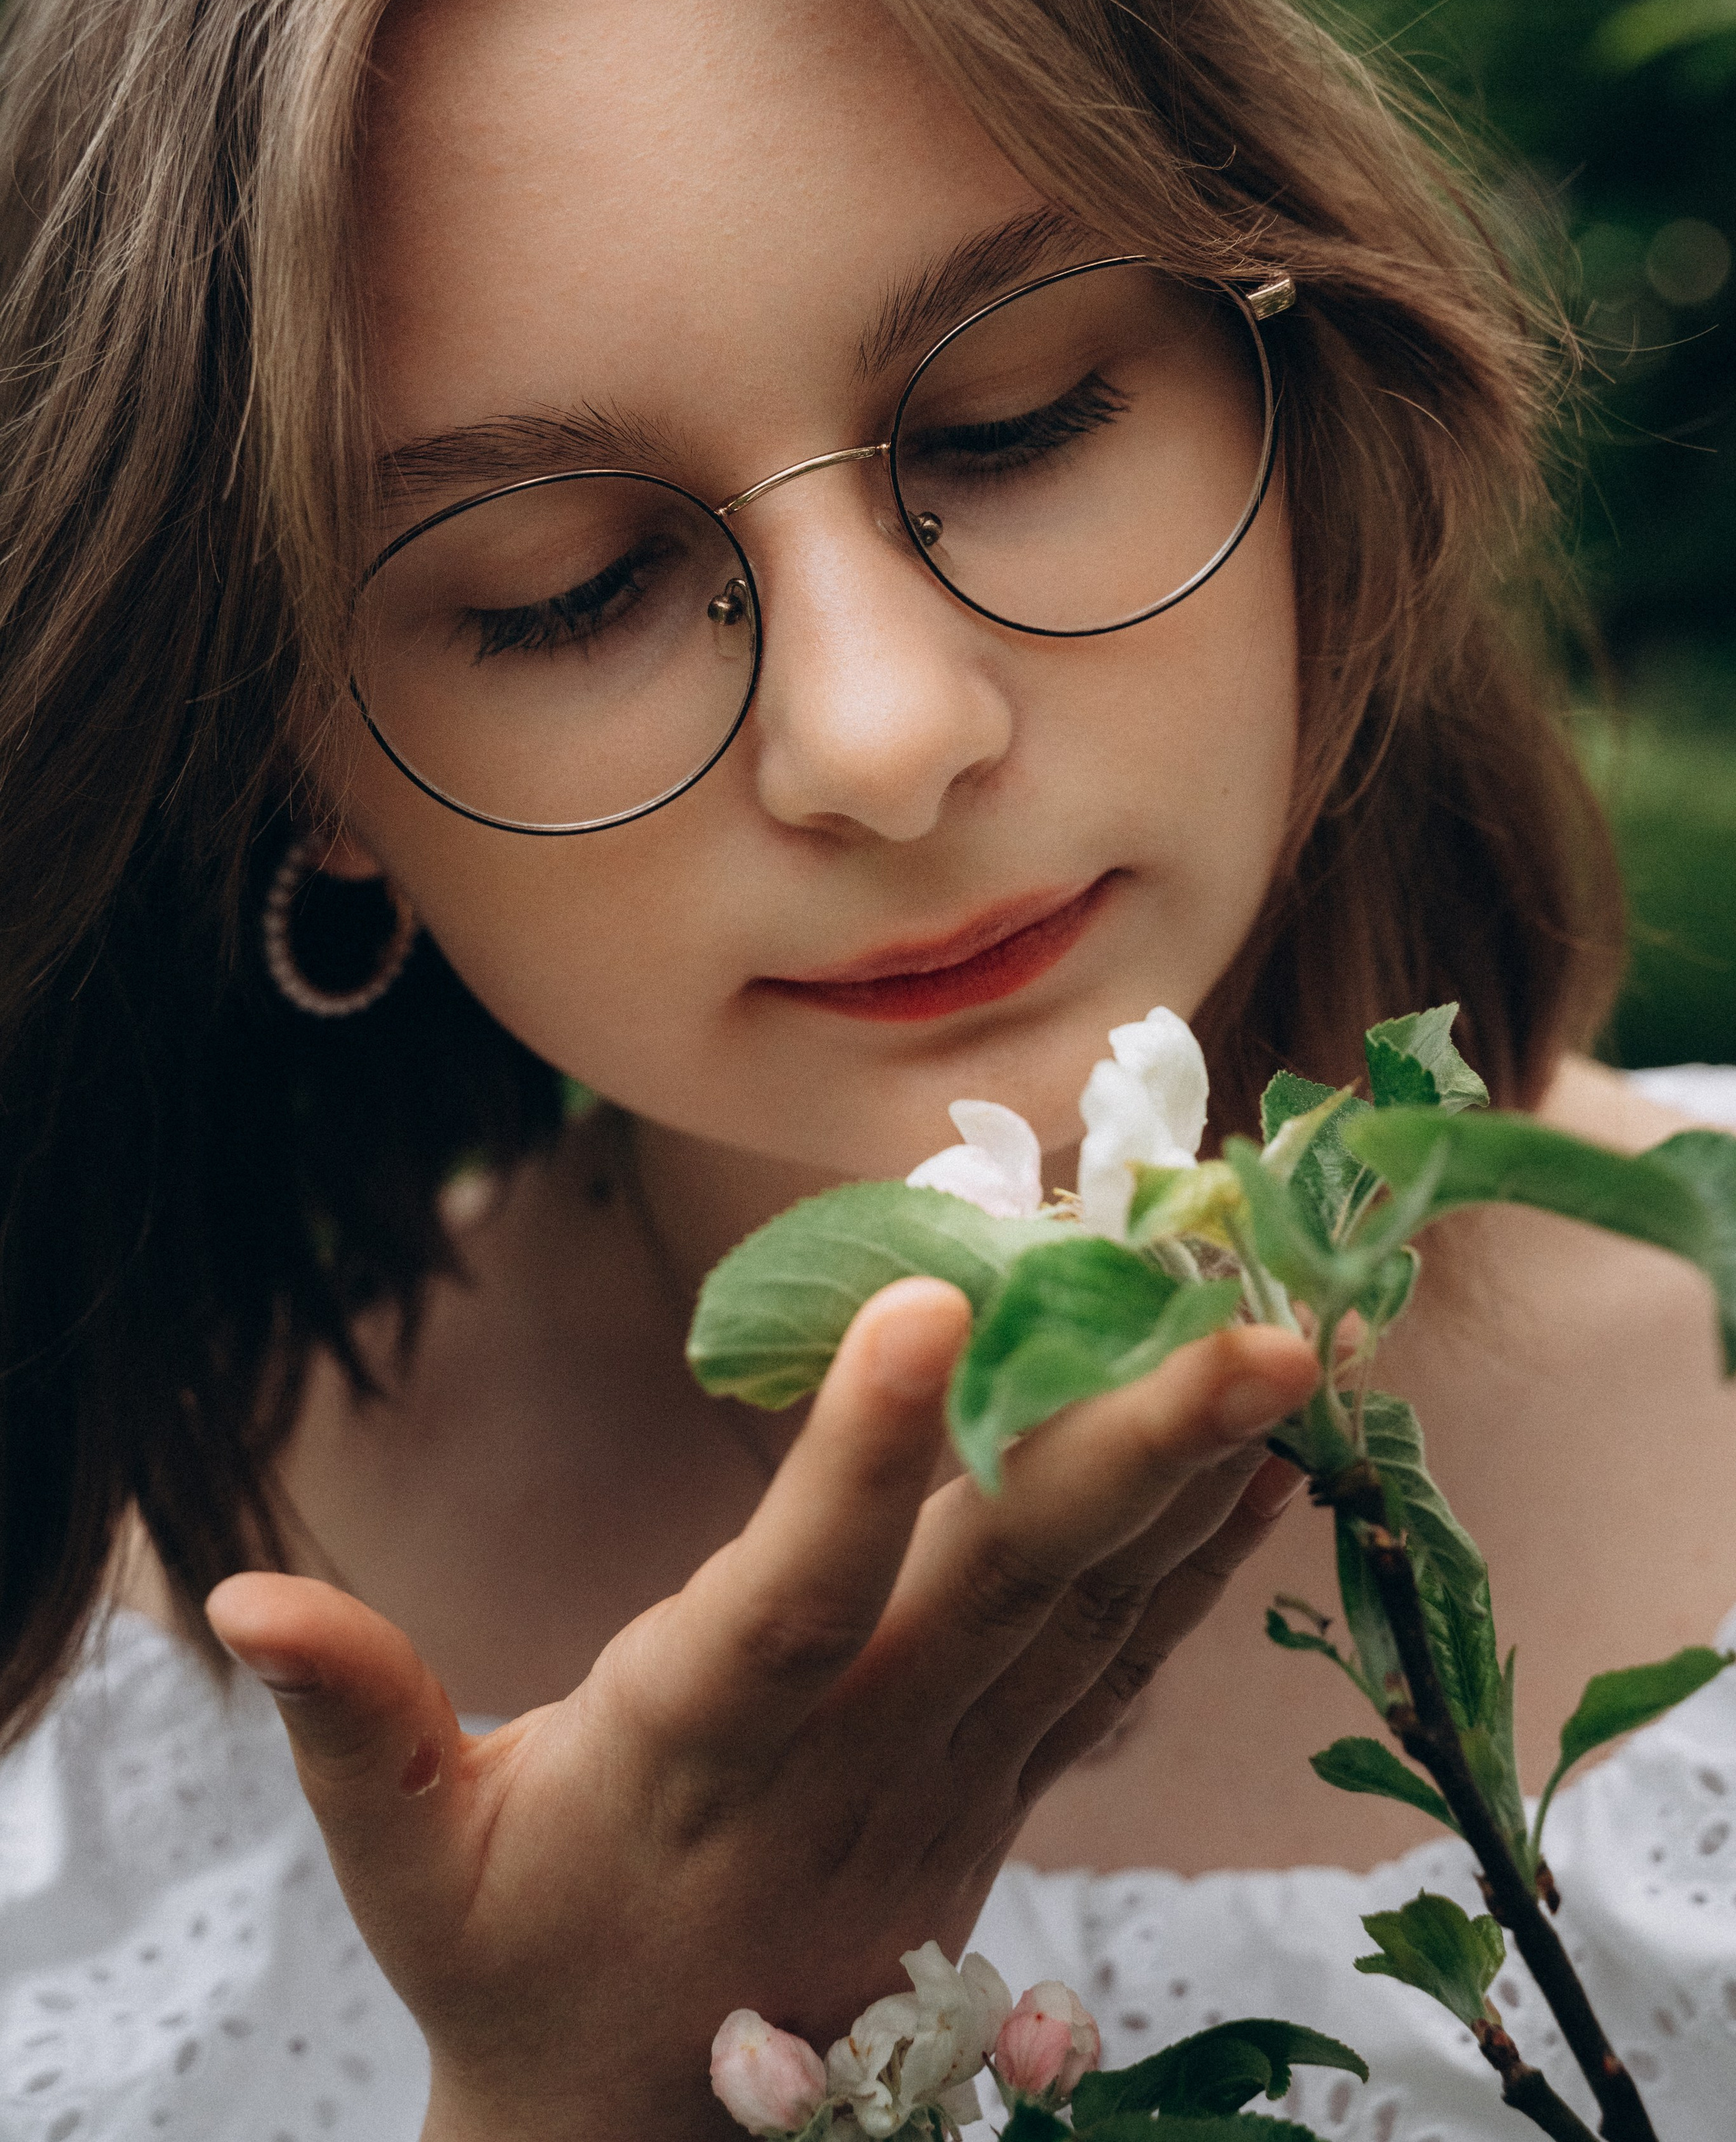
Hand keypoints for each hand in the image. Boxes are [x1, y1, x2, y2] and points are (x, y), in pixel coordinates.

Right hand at [207, 1284, 1316, 2140]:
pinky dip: (1193, 1569)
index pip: (793, 1593)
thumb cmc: (513, 1958)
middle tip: (1260, 1329)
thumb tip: (228, 1598)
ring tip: (1296, 1354)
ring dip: (1196, 1484)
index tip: (923, 1305)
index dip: (855, 1458)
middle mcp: (859, 1753)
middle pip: (1005, 1589)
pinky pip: (1113, 1671)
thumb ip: (354, 1718)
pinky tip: (1262, 1475)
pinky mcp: (997, 1794)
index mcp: (704, 1740)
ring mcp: (952, 1779)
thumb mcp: (408, 1855)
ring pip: (1091, 1617)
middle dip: (1133, 1452)